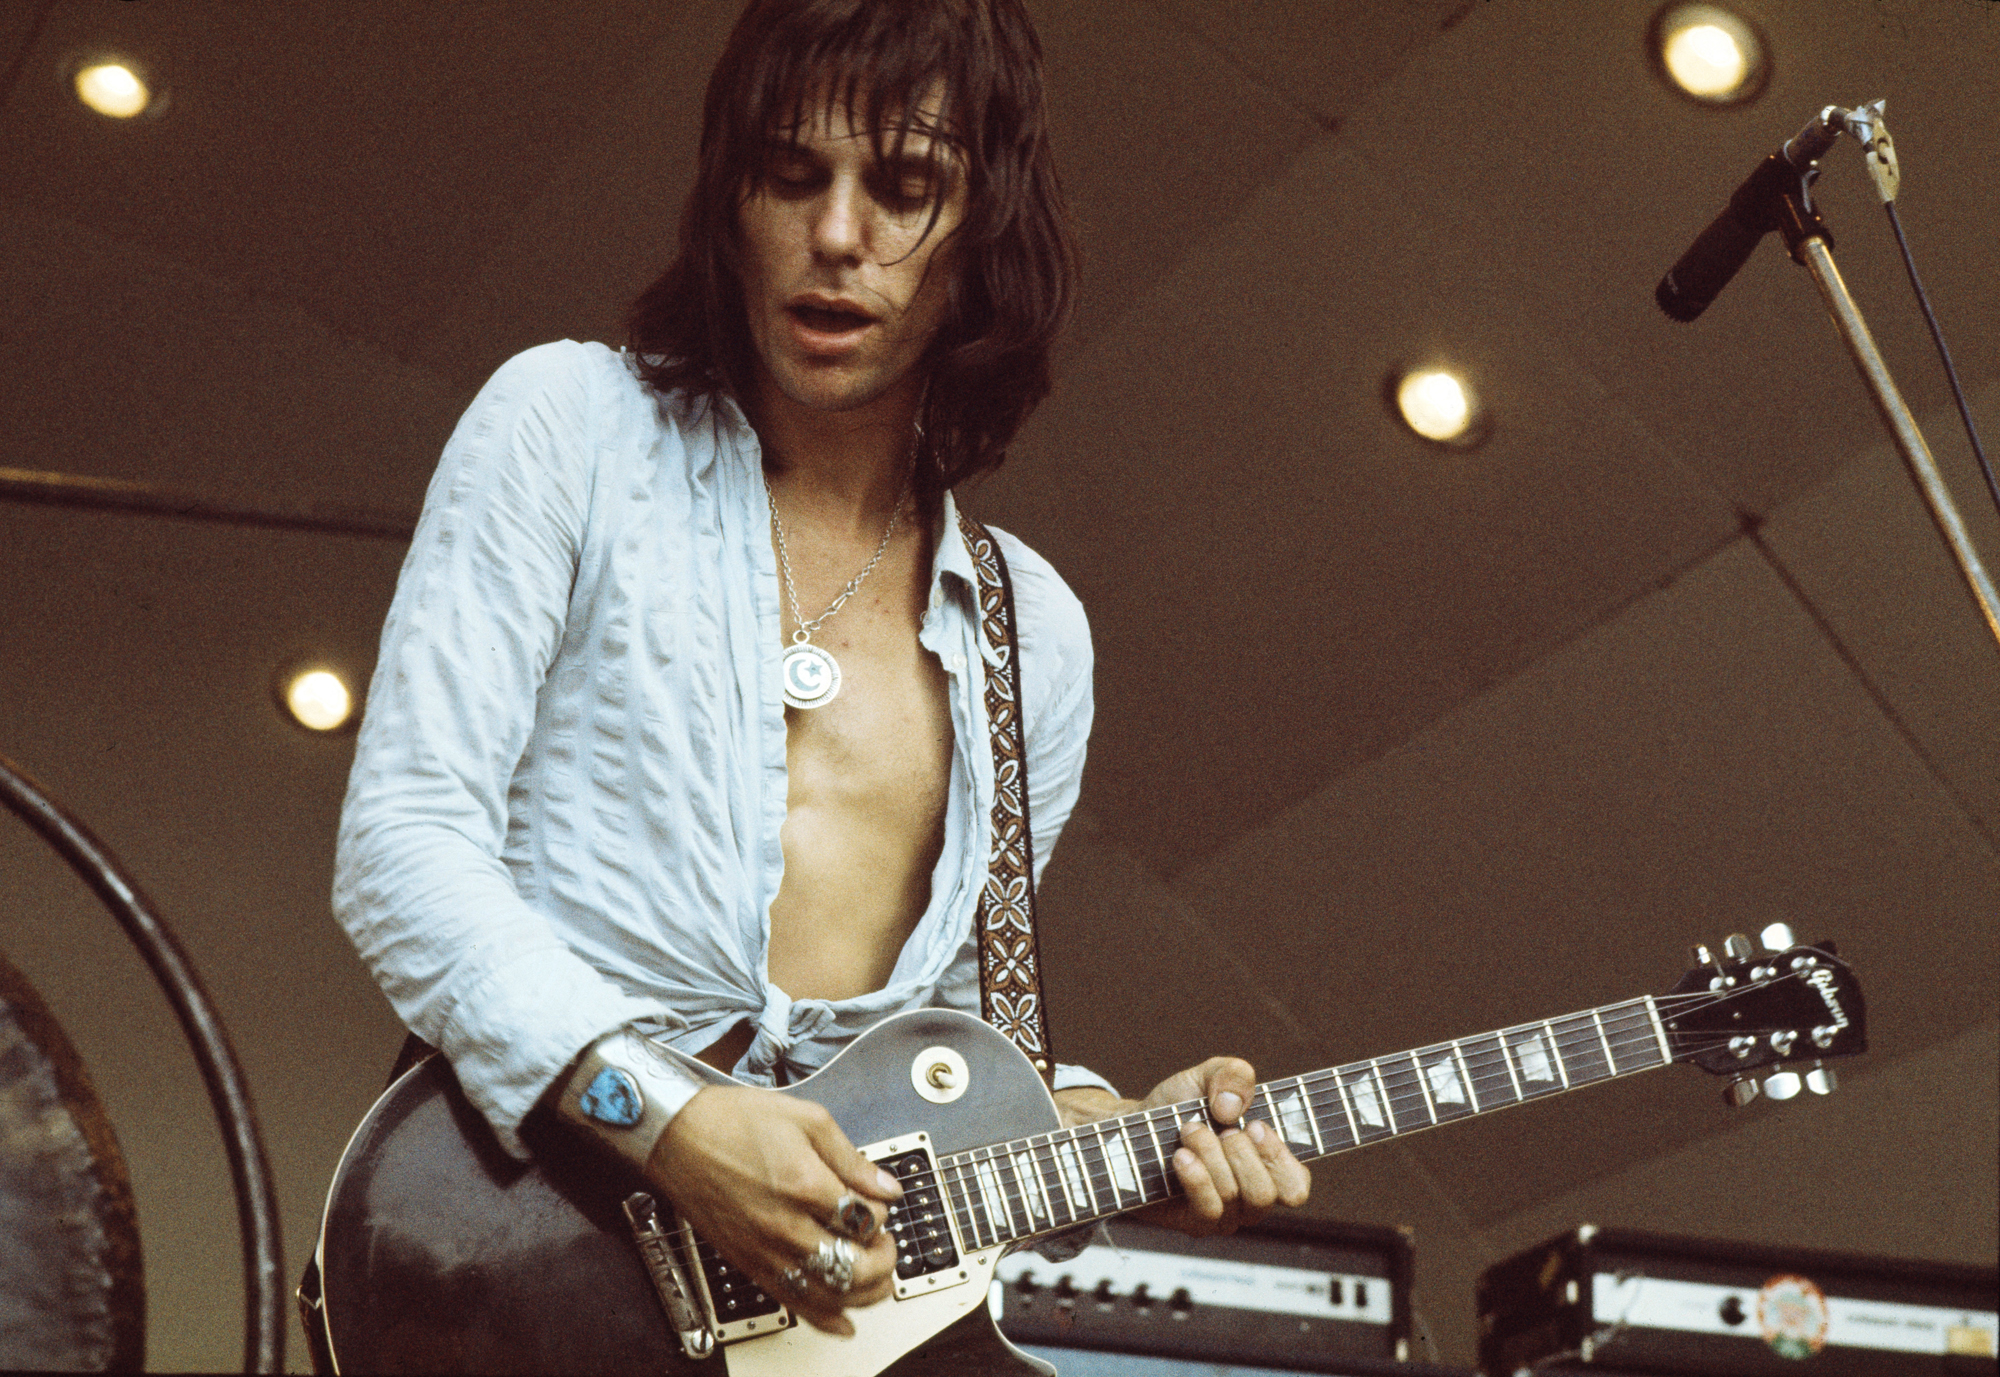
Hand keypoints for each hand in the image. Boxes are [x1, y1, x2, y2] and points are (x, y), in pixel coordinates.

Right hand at [646, 1085, 902, 1334]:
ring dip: (863, 1292)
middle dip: (883, 1259)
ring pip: (829, 1296)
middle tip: (884, 1241)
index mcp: (804, 1185)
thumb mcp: (806, 1120)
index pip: (865, 1219)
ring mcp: (765, 1251)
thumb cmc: (733, 1122)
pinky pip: (794, 1304)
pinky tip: (843, 1320)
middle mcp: (785, 1226)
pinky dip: (825, 1318)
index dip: (880, 1212)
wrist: (678, 1136)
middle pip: (854, 1267)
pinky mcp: (749, 1264)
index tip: (877, 1202)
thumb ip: (851, 1159)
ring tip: (874, 1275)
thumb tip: (887, 1187)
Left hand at [1062, 1057, 1309, 1236]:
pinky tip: (1180, 1155)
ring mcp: (1224, 1215)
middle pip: (1266, 1193)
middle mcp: (1250, 1198)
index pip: (1296, 1187)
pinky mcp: (1194, 1223)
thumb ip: (1233, 1074)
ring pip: (1233, 1196)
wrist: (1133, 1126)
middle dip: (1237, 1151)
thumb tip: (1232, 1108)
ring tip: (1188, 1130)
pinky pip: (1208, 1209)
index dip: (1279, 1157)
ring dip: (1209, 1154)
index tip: (1253, 1125)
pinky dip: (1195, 1176)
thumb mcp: (1207, 1075)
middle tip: (1216, 1126)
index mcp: (1267, 1168)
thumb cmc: (1179, 1105)